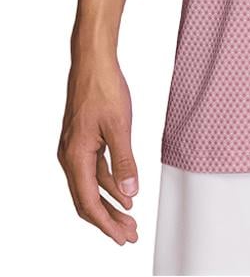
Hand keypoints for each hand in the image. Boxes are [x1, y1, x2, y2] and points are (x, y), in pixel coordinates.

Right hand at [57, 53, 138, 244]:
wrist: (93, 62)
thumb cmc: (104, 88)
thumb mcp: (119, 126)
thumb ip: (124, 161)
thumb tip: (129, 194)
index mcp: (75, 157)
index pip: (89, 202)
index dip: (106, 224)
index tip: (123, 237)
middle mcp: (70, 157)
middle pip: (88, 200)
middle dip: (108, 220)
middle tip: (130, 235)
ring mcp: (75, 149)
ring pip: (92, 186)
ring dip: (110, 203)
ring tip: (130, 219)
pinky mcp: (83, 140)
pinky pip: (95, 170)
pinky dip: (109, 183)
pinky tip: (124, 192)